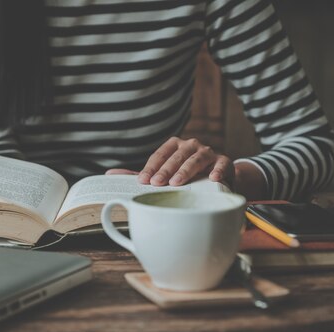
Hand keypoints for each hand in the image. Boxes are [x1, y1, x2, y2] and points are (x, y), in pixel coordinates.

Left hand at [106, 137, 233, 186]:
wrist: (216, 178)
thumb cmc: (185, 175)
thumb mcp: (162, 173)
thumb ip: (138, 174)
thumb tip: (109, 174)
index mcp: (173, 146)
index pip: (159, 155)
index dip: (150, 167)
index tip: (142, 181)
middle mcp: (190, 145)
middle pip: (176, 156)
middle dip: (166, 170)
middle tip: (157, 183)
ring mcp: (207, 152)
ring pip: (196, 159)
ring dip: (186, 171)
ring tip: (177, 183)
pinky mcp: (223, 162)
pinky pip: (221, 164)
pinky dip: (217, 170)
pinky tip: (212, 178)